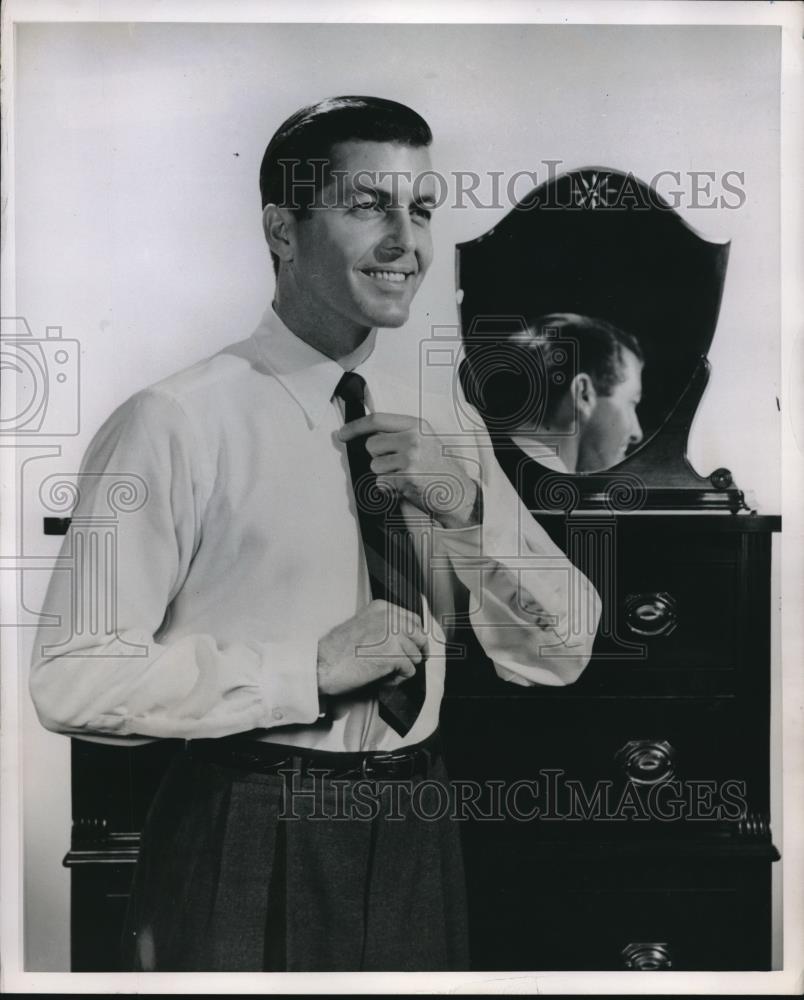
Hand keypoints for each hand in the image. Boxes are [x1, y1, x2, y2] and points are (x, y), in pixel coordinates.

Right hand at [317, 599, 427, 696]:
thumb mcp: (363, 625)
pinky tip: (383, 678)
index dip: (415, 638)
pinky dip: (398, 679)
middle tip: (404, 664)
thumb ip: (384, 626)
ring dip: (403, 668)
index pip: (414, 621)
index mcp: (382, 608)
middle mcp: (389, 617)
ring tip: (385, 672)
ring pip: (416, 656)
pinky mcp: (392, 655)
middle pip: (420, 637)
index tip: (412, 648)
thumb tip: (407, 638)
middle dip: (415, 653)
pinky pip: (409, 671)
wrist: (322, 664)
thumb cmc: (337, 650)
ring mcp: (392, 635)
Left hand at [338, 412, 479, 527]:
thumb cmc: (439, 469)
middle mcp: (413, 437)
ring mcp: (410, 457)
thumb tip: (366, 435)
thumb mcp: (425, 441)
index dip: (355, 426)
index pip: (377, 419)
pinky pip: (381, 483)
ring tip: (405, 478)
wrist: (458, 493)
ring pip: (374, 466)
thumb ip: (400, 434)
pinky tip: (406, 488)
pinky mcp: (407, 477)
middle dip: (378, 458)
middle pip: (371, 445)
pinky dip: (389, 489)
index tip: (341, 434)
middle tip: (397, 466)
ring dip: (384, 476)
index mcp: (416, 425)